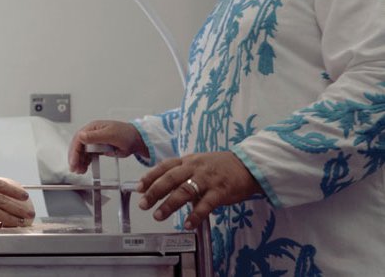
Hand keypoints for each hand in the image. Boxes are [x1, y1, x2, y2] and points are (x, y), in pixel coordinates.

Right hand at [68, 120, 147, 173]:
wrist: (136, 140)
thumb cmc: (126, 133)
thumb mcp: (110, 134)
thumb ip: (95, 136)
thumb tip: (81, 135)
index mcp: (92, 128)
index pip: (78, 139)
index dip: (74, 151)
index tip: (73, 162)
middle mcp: (92, 134)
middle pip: (78, 146)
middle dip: (75, 158)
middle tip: (74, 169)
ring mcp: (95, 142)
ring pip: (82, 152)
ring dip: (79, 161)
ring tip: (80, 171)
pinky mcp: (98, 149)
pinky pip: (89, 156)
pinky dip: (85, 162)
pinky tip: (84, 168)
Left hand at [137, 151, 263, 229]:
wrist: (247, 165)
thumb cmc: (220, 166)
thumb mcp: (199, 164)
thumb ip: (183, 173)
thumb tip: (164, 186)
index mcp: (188, 160)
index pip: (165, 166)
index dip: (150, 176)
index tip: (139, 188)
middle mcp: (195, 167)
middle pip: (170, 178)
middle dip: (154, 191)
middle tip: (143, 204)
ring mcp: (207, 179)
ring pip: (184, 190)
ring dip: (169, 204)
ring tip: (158, 215)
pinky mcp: (220, 191)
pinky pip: (205, 204)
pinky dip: (195, 215)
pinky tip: (188, 224)